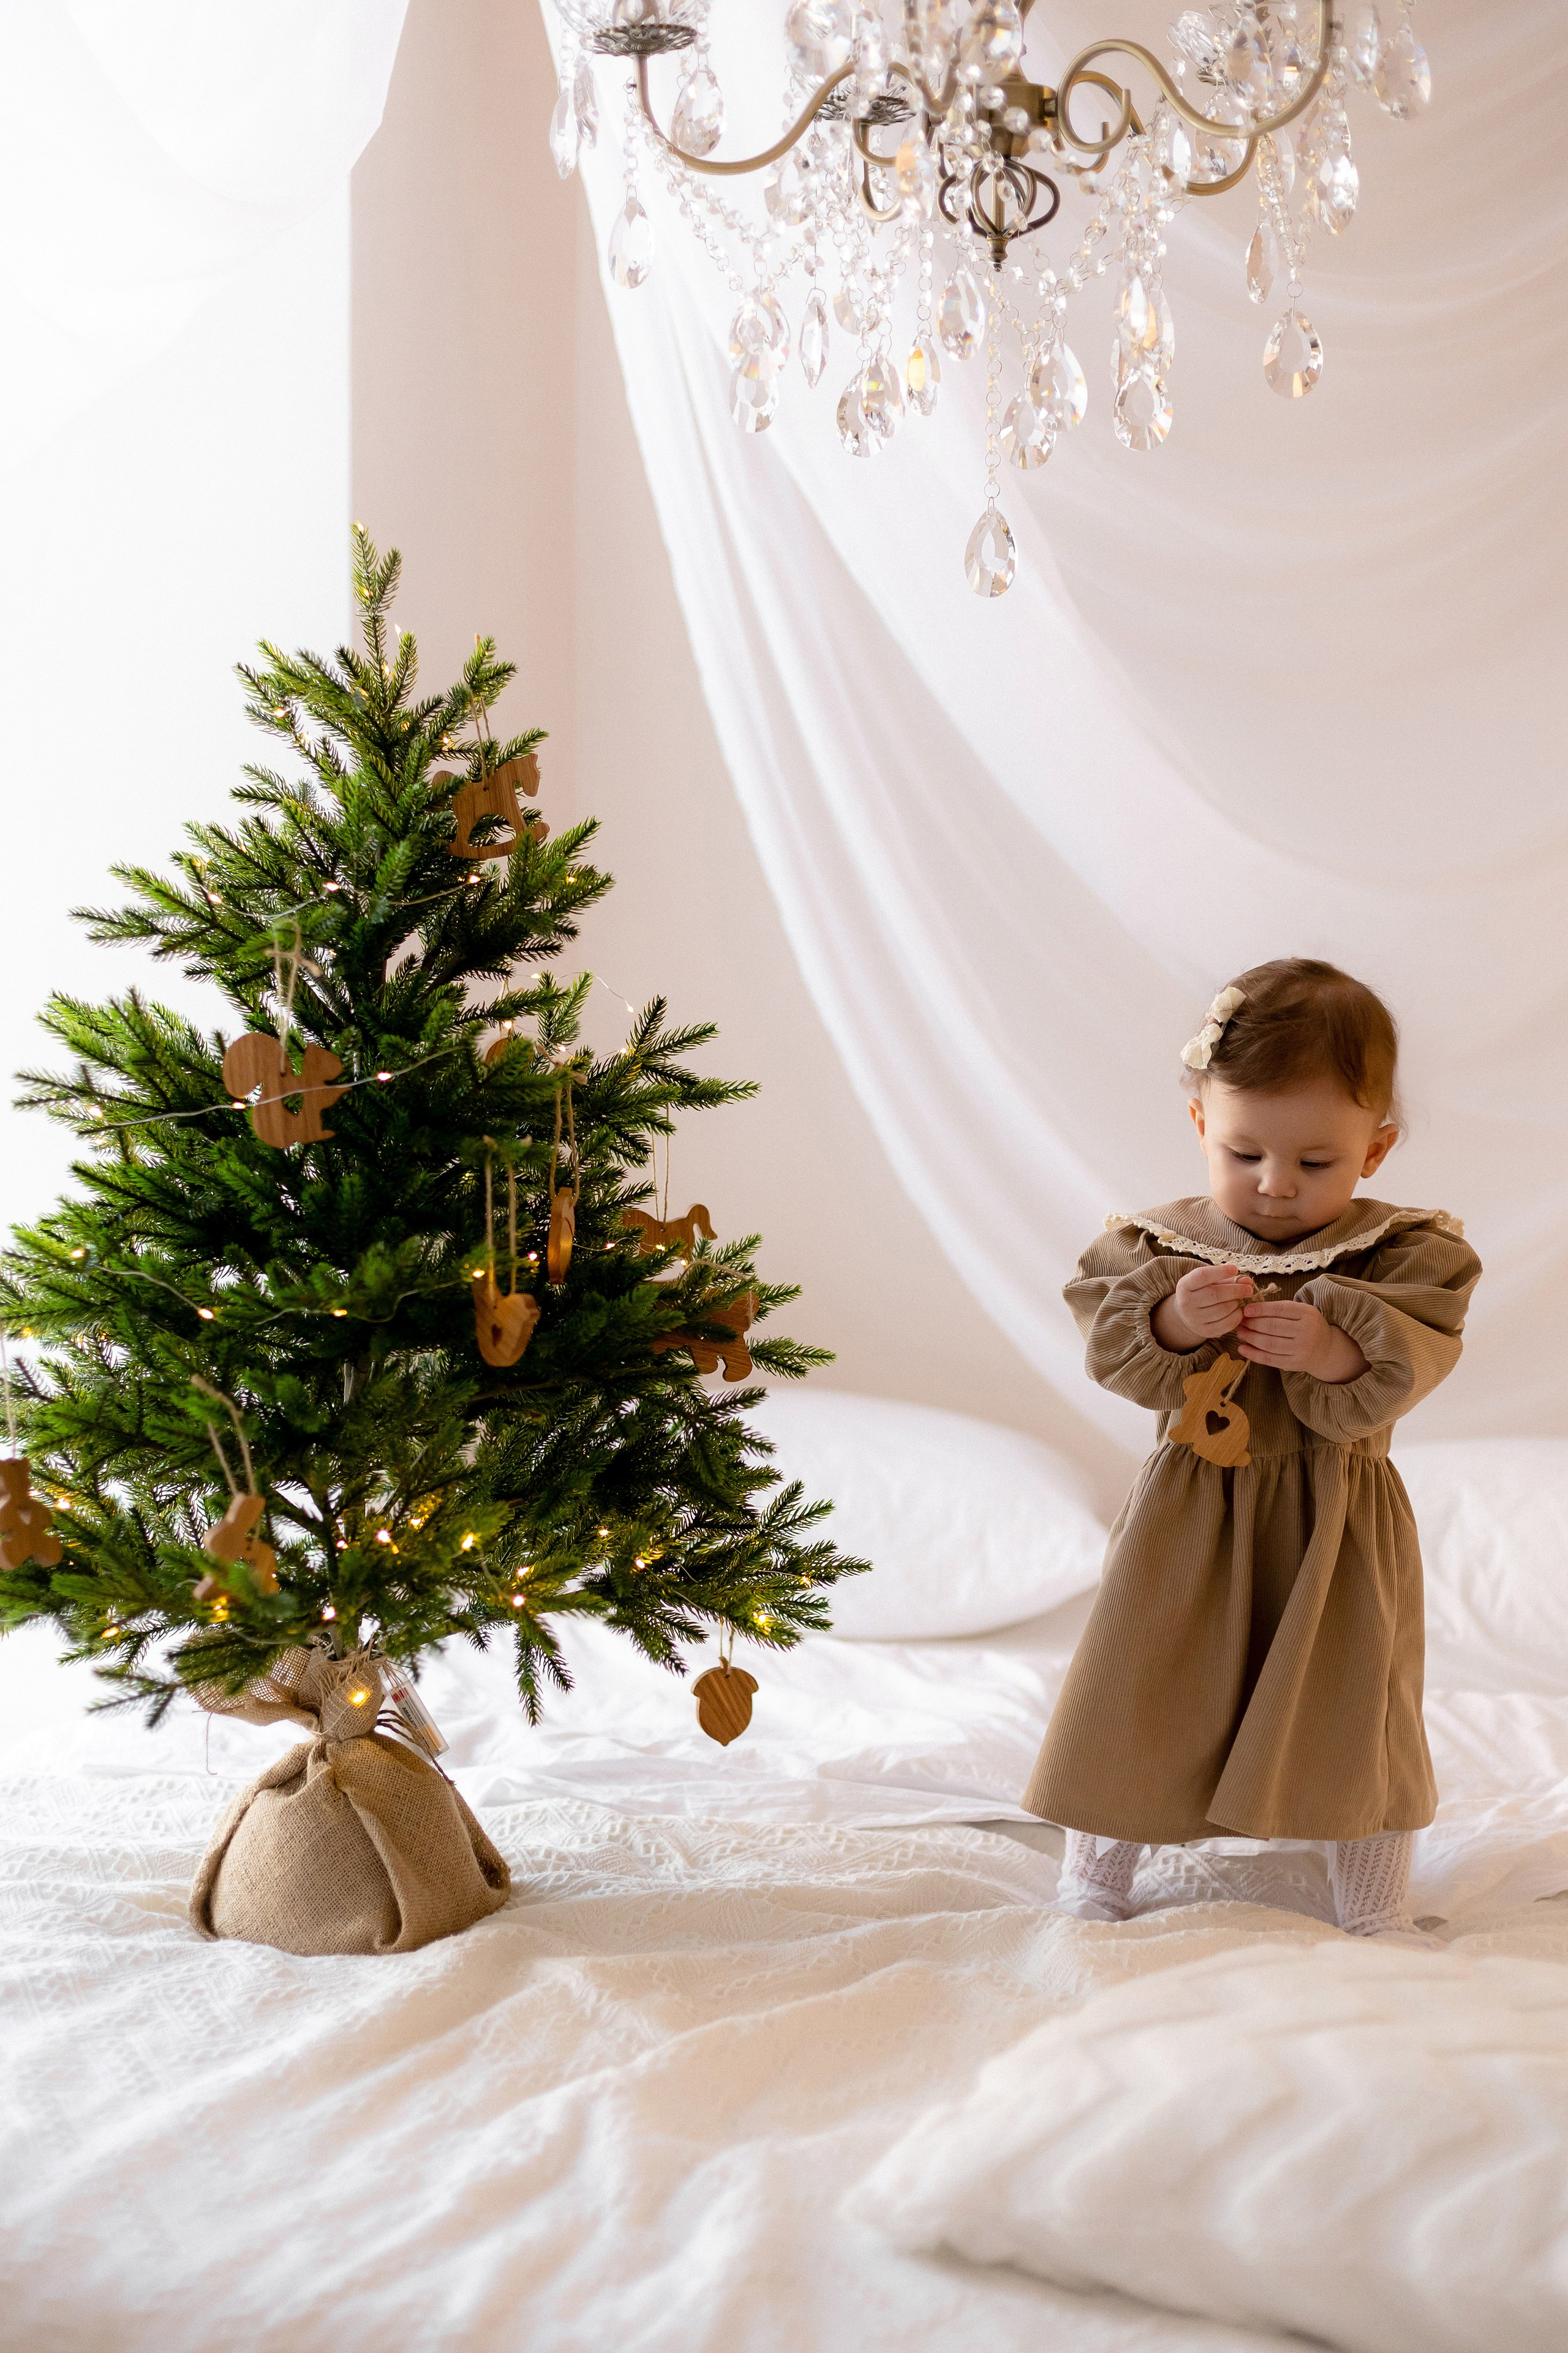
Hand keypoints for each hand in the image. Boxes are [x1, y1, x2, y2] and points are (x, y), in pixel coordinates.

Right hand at [1151, 1263, 1252, 1352]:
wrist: (1187, 1313)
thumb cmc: (1201, 1292)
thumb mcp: (1209, 1281)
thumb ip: (1227, 1279)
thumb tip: (1247, 1281)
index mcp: (1185, 1285)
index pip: (1202, 1276)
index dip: (1220, 1272)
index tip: (1234, 1269)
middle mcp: (1186, 1303)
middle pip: (1215, 1294)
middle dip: (1236, 1290)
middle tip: (1249, 1289)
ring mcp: (1194, 1319)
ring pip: (1223, 1310)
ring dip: (1236, 1303)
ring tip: (1239, 1300)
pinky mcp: (1204, 1331)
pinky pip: (1226, 1324)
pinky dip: (1237, 1316)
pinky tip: (1238, 1310)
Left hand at [1238, 1298, 1366, 1383]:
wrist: (1325, 1349)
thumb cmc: (1306, 1325)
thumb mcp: (1300, 1312)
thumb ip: (1279, 1309)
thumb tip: (1250, 1309)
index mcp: (1308, 1313)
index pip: (1280, 1309)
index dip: (1261, 1309)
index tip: (1246, 1310)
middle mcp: (1307, 1331)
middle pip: (1273, 1327)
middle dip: (1253, 1324)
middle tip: (1241, 1322)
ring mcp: (1301, 1349)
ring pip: (1269, 1344)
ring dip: (1251, 1338)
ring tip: (1240, 1333)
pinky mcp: (1295, 1364)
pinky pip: (1270, 1359)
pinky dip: (1254, 1354)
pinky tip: (1243, 1348)